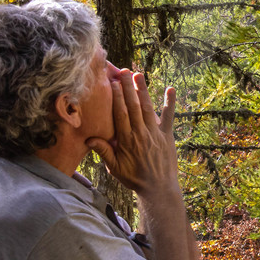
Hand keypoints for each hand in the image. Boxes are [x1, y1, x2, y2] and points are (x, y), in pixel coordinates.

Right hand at [87, 68, 180, 197]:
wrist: (158, 188)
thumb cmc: (134, 178)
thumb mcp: (115, 167)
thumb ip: (103, 151)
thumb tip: (88, 139)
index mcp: (126, 140)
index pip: (120, 114)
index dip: (116, 97)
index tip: (111, 83)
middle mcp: (140, 133)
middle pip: (133, 106)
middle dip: (127, 88)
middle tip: (123, 71)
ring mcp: (155, 133)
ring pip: (148, 108)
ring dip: (143, 90)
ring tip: (138, 74)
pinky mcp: (168, 136)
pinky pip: (169, 117)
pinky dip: (170, 103)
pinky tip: (171, 89)